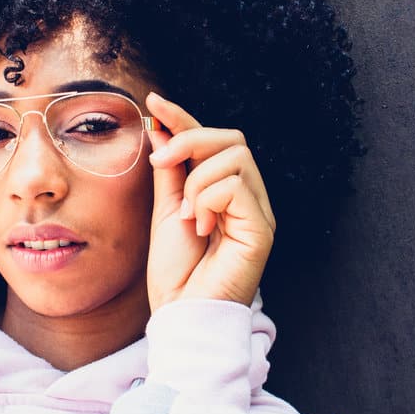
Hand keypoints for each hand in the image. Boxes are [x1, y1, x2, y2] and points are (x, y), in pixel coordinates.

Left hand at [144, 92, 275, 311]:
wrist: (181, 314)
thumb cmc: (176, 272)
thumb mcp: (167, 210)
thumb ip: (169, 171)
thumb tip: (160, 129)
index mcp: (227, 191)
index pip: (213, 140)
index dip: (183, 117)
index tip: (152, 100)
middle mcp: (249, 198)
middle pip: (232, 139)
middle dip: (190, 140)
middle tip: (162, 165)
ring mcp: (258, 212)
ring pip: (236, 157)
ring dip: (198, 180)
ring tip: (188, 215)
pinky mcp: (262, 228)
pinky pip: (237, 185)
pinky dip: (209, 199)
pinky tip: (201, 226)